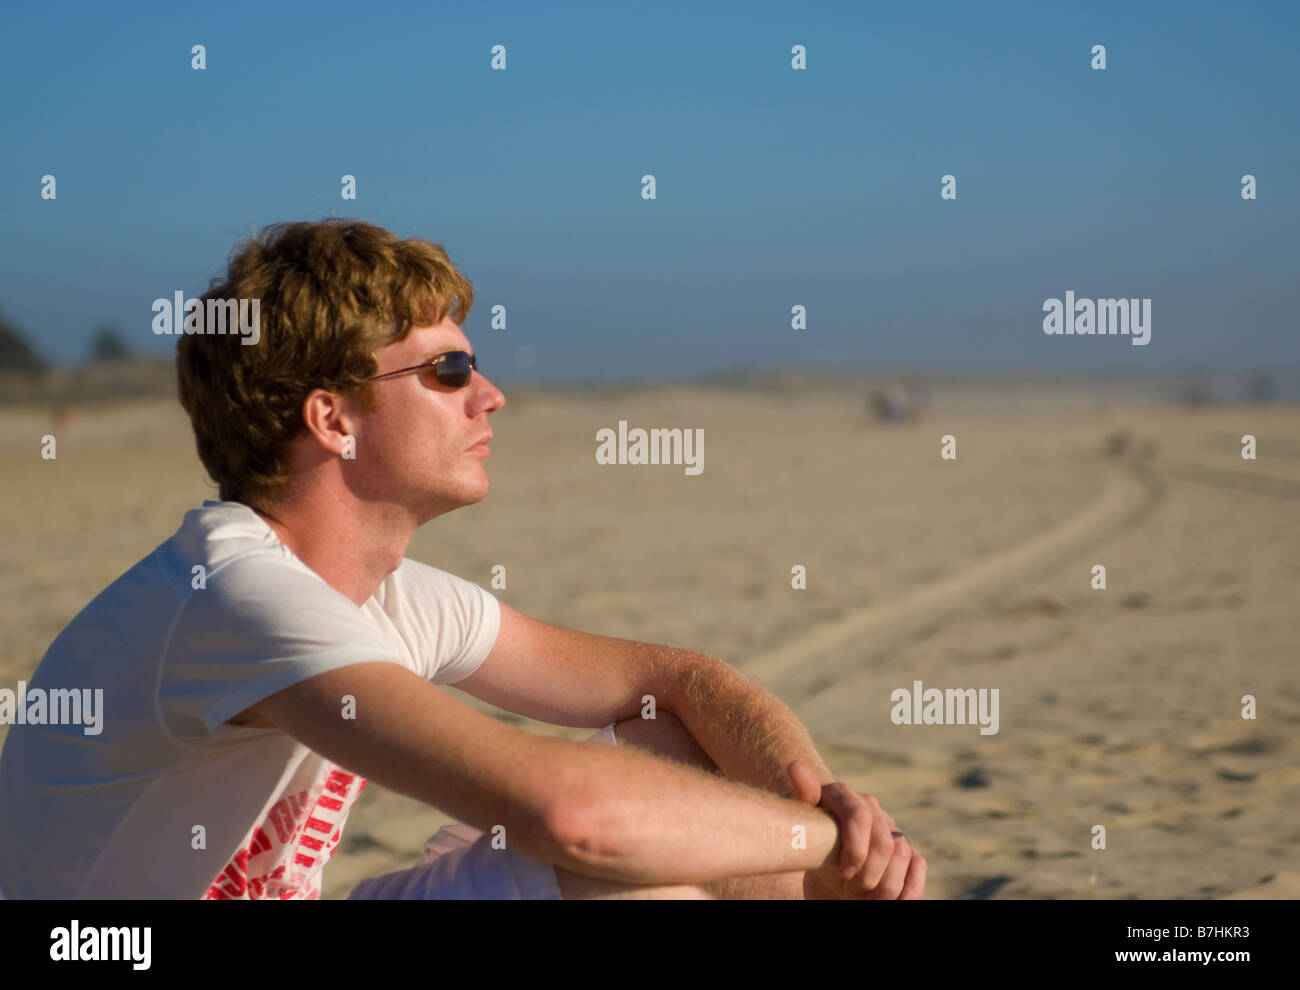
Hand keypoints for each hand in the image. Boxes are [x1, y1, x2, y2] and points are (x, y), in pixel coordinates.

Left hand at [787, 759, 925, 899]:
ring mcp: (891, 828)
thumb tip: (796, 766)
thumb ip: (803, 797)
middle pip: (883, 841)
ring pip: (902, 854)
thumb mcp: (801, 827)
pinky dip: (910, 888)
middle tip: (852, 889)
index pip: (858, 813)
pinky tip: (898, 902)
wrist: (826, 871)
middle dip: (869, 872)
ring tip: (866, 897)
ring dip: (886, 884)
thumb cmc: (811, 849)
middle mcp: (871, 807)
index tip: (845, 871)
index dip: (856, 846)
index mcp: (843, 796)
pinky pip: (918, 865)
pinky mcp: (909, 851)